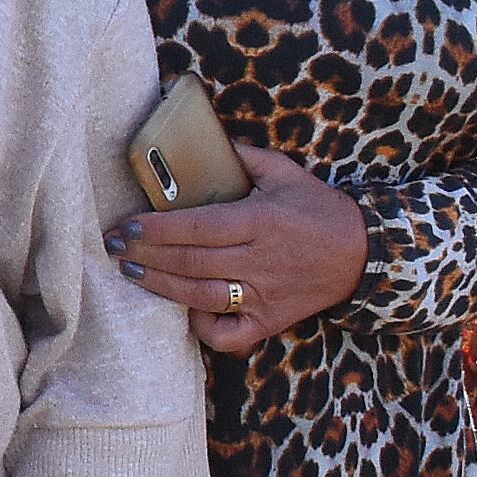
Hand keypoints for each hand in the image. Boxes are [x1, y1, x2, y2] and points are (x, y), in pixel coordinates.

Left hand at [108, 143, 367, 353]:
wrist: (364, 254)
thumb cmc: (318, 210)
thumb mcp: (286, 173)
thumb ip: (244, 157)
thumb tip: (203, 141)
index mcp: (262, 222)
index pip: (198, 227)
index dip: (156, 229)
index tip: (124, 226)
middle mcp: (260, 261)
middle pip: (191, 262)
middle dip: (145, 255)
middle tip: (112, 247)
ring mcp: (265, 295)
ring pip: (201, 296)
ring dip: (160, 285)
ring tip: (129, 270)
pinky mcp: (270, 321)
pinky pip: (229, 335)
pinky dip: (202, 327)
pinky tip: (183, 309)